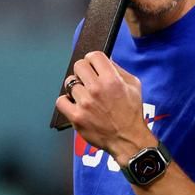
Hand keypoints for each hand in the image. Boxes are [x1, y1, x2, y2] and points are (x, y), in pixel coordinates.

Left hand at [56, 51, 153, 165]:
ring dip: (76, 87)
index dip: (93, 59)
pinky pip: (61, 101)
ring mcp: (85, 103)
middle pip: (79, 66)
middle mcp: (97, 89)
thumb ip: (119, 70)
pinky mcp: (76, 116)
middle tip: (87, 79)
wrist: (127, 138)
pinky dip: (66, 101)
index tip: (93, 65)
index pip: (94, 56)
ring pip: (70, 83)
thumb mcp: (134, 86)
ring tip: (84, 95)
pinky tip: (75, 104)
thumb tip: (106, 60)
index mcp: (112, 79)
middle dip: (83, 71)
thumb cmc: (131, 113)